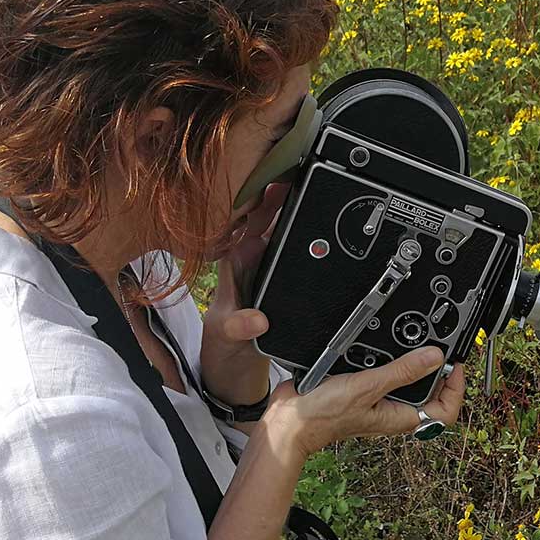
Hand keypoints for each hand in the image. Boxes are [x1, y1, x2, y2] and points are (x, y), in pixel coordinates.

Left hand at [199, 183, 289, 405]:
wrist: (232, 368)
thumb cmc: (224, 347)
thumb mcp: (229, 337)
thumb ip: (240, 328)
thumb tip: (256, 319)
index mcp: (232, 265)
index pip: (244, 224)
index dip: (257, 200)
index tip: (276, 180)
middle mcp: (247, 261)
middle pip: (264, 219)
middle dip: (280, 195)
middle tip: (303, 171)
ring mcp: (263, 269)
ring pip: (277, 231)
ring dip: (291, 210)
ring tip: (311, 183)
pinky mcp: (276, 279)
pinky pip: (288, 249)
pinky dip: (299, 235)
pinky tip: (316, 220)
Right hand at [261, 345, 466, 461]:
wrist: (291, 419)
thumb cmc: (324, 416)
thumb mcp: (368, 388)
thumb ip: (401, 372)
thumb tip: (434, 357)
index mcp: (401, 417)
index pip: (445, 410)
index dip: (456, 388)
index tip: (455, 364)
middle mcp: (393, 409)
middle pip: (430, 392)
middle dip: (437, 370)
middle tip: (440, 345)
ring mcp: (379, 399)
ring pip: (408, 380)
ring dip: (413, 362)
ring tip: (416, 342)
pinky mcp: (364, 388)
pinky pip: (385, 372)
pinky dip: (389, 358)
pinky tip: (384, 346)